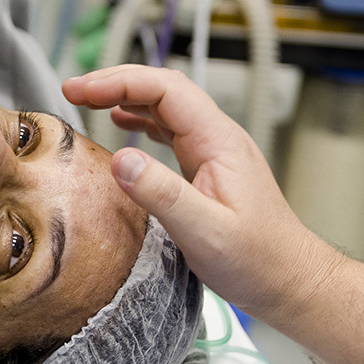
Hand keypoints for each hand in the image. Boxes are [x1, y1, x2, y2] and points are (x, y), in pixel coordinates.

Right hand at [63, 65, 341, 322]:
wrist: (290, 281)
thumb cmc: (258, 261)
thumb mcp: (206, 232)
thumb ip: (163, 195)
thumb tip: (120, 159)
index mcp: (219, 142)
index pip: (165, 89)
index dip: (120, 82)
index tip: (81, 89)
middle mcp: (218, 138)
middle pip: (163, 89)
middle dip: (116, 82)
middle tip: (73, 89)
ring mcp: (214, 152)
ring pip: (165, 107)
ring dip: (126, 97)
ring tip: (86, 99)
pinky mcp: (208, 169)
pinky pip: (170, 130)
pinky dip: (140, 120)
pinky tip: (121, 124)